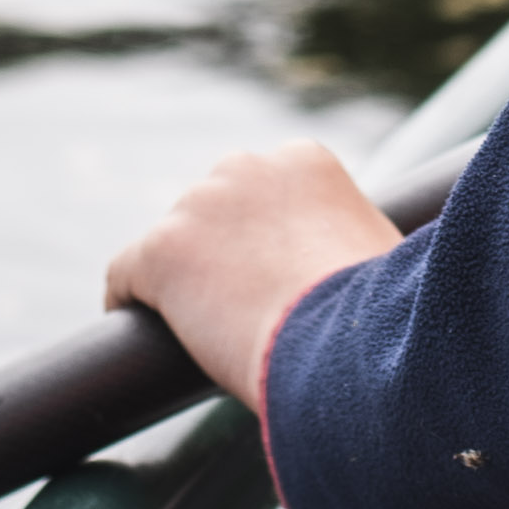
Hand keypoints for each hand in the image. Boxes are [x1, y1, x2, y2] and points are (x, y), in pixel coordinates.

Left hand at [105, 141, 402, 414]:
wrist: (348, 347)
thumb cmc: (382, 316)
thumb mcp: (381, 255)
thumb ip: (352, 243)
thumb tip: (353, 275)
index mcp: (305, 161)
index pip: (264, 192)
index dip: (264, 239)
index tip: (272, 277)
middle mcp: (248, 166)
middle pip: (214, 209)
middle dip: (221, 251)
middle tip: (238, 308)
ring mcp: (199, 205)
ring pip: (174, 244)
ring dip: (183, 280)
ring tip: (197, 330)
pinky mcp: (160, 250)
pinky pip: (126, 276)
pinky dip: (129, 303)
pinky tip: (137, 331)